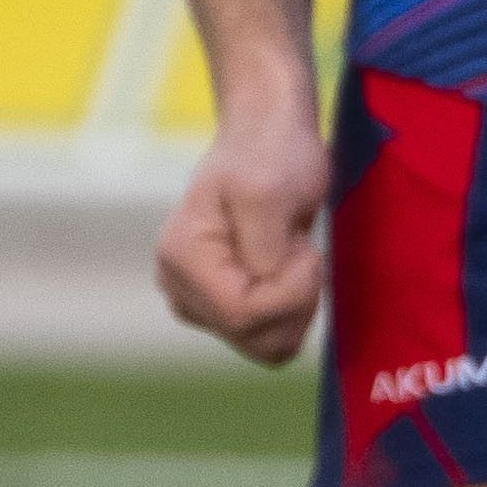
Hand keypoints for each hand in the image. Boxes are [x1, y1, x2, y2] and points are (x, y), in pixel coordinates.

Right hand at [155, 88, 329, 366]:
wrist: (267, 140)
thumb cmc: (271, 155)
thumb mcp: (270, 192)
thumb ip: (262, 249)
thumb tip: (259, 296)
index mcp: (182, 258)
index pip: (243, 315)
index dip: (291, 294)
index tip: (308, 252)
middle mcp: (178, 286)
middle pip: (255, 338)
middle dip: (296, 300)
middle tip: (298, 250)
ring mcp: (198, 302)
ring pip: (266, 346)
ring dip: (296, 306)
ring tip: (290, 255)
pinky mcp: (222, 310)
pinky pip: (269, 339)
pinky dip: (292, 311)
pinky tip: (287, 271)